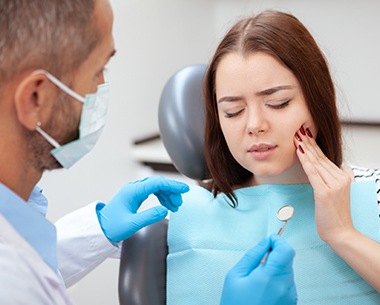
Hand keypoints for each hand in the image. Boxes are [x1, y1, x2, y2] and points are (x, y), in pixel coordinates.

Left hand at [97, 176, 188, 242]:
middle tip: (179, 203)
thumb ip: (149, 216)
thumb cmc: (112, 227)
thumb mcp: (132, 224)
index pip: (157, 183)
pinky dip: (161, 197)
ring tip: (175, 206)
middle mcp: (134, 188)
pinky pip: (152, 191)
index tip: (184, 189)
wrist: (100, 229)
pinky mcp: (135, 196)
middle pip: (158, 183)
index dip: (172, 185)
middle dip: (171, 191)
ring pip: (156, 187)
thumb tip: (165, 210)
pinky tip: (166, 205)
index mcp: (133, 191)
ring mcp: (134, 191)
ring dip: (167, 194)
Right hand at [220, 235, 296, 304]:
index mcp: (270, 278)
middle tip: (260, 260)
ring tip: (259, 278)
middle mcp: (284, 287)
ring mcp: (290, 296)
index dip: (278, 241)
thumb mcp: (235, 276)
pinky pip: (288, 282)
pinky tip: (264, 287)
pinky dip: (278, 278)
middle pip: (288, 258)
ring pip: (288, 270)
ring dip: (277, 267)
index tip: (270, 240)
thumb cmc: (235, 304)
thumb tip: (265, 242)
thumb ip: (252, 255)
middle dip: (276, 254)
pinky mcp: (291, 302)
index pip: (286, 250)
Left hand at [294, 126, 353, 243]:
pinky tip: (299, 152)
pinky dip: (305, 162)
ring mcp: (334, 185)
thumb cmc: (334, 214)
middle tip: (298, 129)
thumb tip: (323, 167)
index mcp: (344, 175)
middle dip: (308, 142)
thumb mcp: (335, 192)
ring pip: (316, 163)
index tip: (304, 134)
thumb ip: (330, 178)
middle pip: (320, 157)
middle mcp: (341, 177)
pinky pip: (313, 173)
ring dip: (305, 148)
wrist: (341, 233)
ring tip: (296, 137)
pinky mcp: (325, 192)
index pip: (325, 157)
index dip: (313, 145)